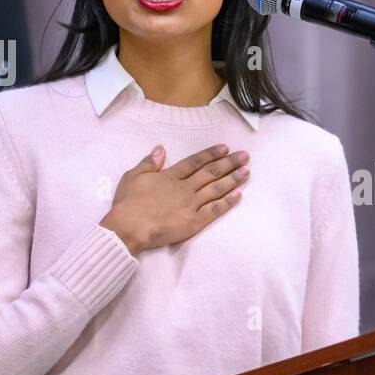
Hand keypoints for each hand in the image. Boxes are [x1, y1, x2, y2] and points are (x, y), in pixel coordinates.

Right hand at [100, 143, 249, 254]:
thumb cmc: (128, 203)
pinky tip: (239, 195)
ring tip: (247, 172)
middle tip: (245, 156)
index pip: (195, 162)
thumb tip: (160, 149)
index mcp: (170, 176)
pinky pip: (214, 210)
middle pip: (211, 173)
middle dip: (229, 163)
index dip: (211, 154)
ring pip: (216, 189)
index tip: (225, 148)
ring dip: (233, 179)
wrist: (130, 227)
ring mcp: (191, 205)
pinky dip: (227, 202)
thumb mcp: (133, 176)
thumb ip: (149, 162)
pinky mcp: (194, 222)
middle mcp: (184, 188)